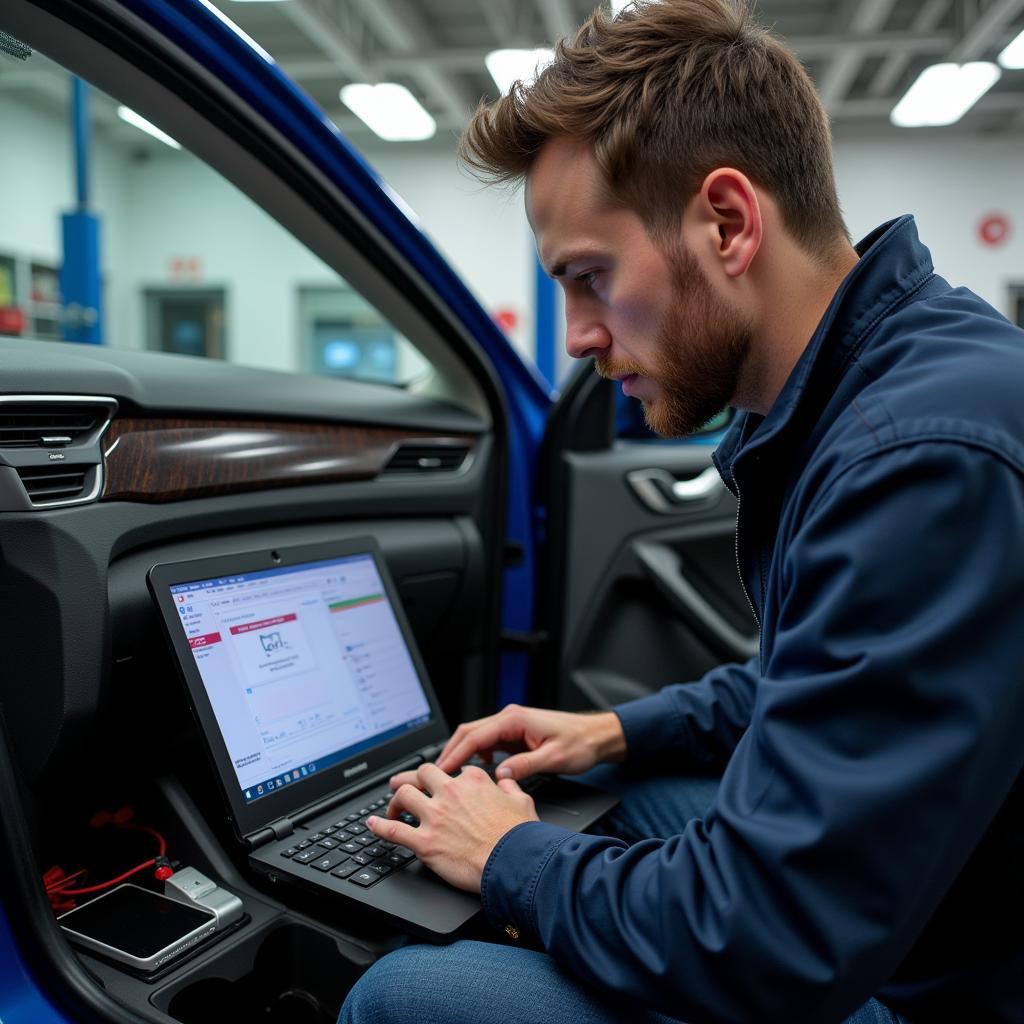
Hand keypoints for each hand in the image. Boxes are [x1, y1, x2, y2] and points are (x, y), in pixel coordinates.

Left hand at [367, 763, 537, 892]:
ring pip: (404, 795)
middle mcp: (450, 793)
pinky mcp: (425, 842)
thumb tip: (505, 778)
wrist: (512, 861)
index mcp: (473, 780)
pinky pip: (394, 830)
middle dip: (411, 778)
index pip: (453, 770)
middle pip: (421, 774)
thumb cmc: (519, 835)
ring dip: (395, 800)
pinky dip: (379, 826)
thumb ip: (510, 785)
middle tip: (403, 784)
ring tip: (391, 806)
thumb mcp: (522, 800)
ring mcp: (435, 816)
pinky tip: (372, 824)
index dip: (447, 778)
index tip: (444, 785)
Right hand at [390, 705, 625, 792]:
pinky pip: (488, 742)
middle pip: (469, 732)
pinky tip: (477, 771)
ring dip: (462, 753)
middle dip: (450, 752)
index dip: (455, 754)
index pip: (475, 736)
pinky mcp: (515, 734)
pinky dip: (476, 754)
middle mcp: (510, 718)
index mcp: (515, 720)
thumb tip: (500, 776)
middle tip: (435, 775)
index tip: (441, 771)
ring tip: (450, 776)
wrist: (597, 736)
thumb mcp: (553, 759)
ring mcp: (511, 725)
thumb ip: (525, 766)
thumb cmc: (580, 744)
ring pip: (476, 737)